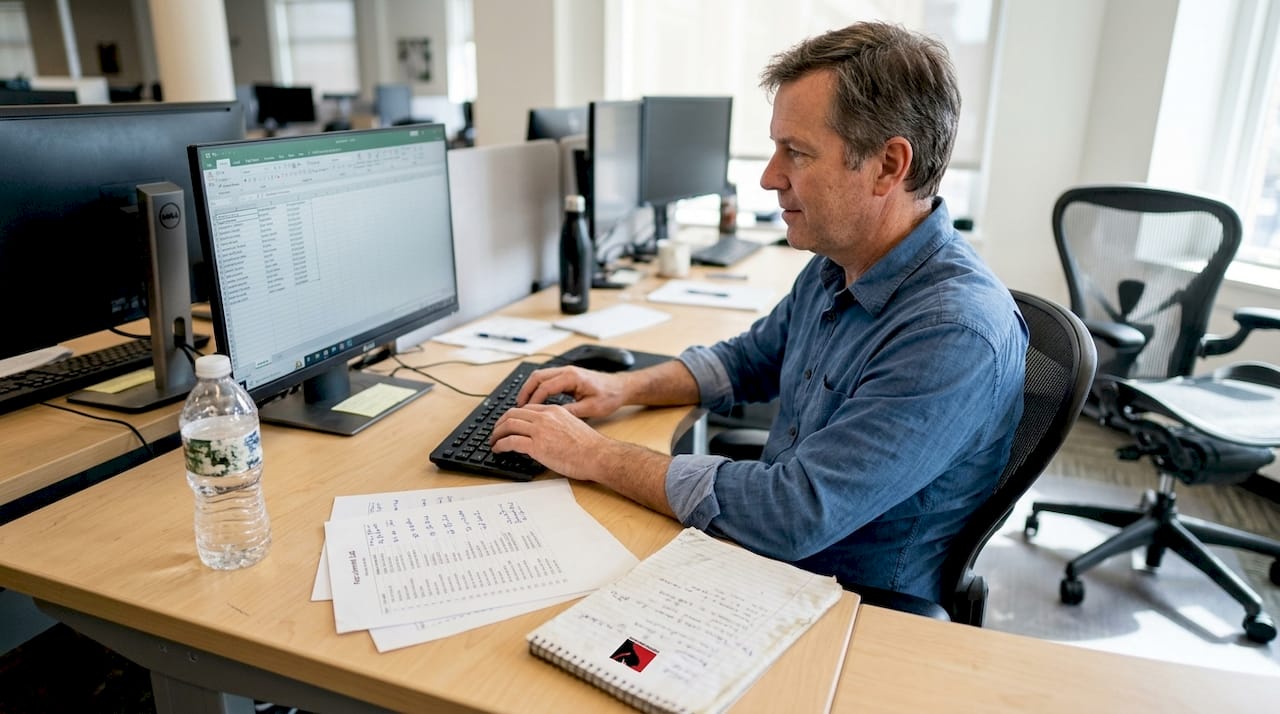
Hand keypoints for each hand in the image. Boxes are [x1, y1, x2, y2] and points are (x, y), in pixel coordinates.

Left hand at [490, 403, 607, 479]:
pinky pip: (510, 441)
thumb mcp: (573, 426)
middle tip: (496, 431)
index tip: (509, 424)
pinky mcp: (537, 446)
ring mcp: (540, 430)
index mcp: (554, 410)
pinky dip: (500, 444)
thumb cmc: (590, 446)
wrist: (597, 455)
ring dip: (497, 433)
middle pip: (513, 414)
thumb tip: (548, 436)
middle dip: (500, 423)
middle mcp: (545, 417)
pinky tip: (498, 449)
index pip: (527, 409)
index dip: (514, 416)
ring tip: (493, 441)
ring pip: (509, 425)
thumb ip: (557, 426)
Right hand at [517, 366, 627, 418]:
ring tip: (523, 405)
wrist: (621, 388)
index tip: (527, 413)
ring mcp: (566, 372)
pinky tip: (535, 401)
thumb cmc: (609, 396)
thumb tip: (552, 418)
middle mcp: (567, 371)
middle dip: (525, 391)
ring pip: (540, 376)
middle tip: (518, 407)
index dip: (534, 401)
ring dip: (530, 389)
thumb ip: (571, 412)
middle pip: (537, 376)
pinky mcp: (567, 376)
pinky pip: (546, 379)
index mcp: (572, 377)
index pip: (545, 387)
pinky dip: (537, 388)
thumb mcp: (591, 408)